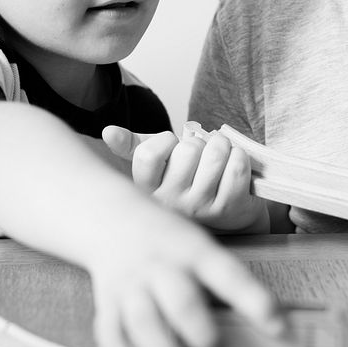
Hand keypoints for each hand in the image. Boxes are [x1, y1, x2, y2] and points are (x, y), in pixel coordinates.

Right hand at [84, 191, 282, 346]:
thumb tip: (259, 322)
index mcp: (194, 250)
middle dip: (204, 336)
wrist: (109, 215)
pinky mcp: (108, 299)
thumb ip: (220, 280)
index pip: (231, 276)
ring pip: (144, 321)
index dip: (257, 304)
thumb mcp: (199, 244)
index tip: (281, 330)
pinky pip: (110, 328)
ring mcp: (131, 283)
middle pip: (182, 303)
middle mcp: (162, 265)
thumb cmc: (168, 238)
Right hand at [103, 126, 267, 232]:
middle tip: (202, 153)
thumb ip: (134, 146)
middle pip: (188, 150)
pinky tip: (234, 163)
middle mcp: (170, 203)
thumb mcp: (158, 165)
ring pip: (216, 154)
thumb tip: (107, 132)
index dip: (166, 141)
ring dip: (223, 145)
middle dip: (200, 142)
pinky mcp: (228, 208)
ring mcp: (200, 208)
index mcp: (147, 190)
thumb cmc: (189, 181)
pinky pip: (236, 167)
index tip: (172, 147)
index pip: (148, 155)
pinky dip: (240, 156)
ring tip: (220, 154)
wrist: (228, 214)